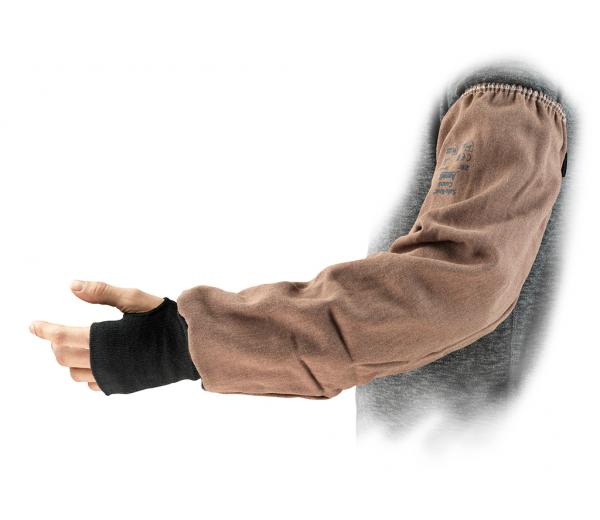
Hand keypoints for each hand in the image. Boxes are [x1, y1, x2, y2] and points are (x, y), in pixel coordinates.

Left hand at [29, 280, 163, 391]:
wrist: (191, 347)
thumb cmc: (165, 320)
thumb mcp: (135, 299)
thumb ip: (102, 292)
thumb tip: (72, 286)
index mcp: (105, 339)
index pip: (62, 336)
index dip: (44, 330)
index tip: (32, 325)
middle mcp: (105, 362)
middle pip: (63, 357)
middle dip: (56, 343)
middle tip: (58, 331)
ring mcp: (113, 377)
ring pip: (75, 373)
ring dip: (70, 359)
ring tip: (78, 344)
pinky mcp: (123, 386)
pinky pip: (93, 384)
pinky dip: (87, 373)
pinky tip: (97, 360)